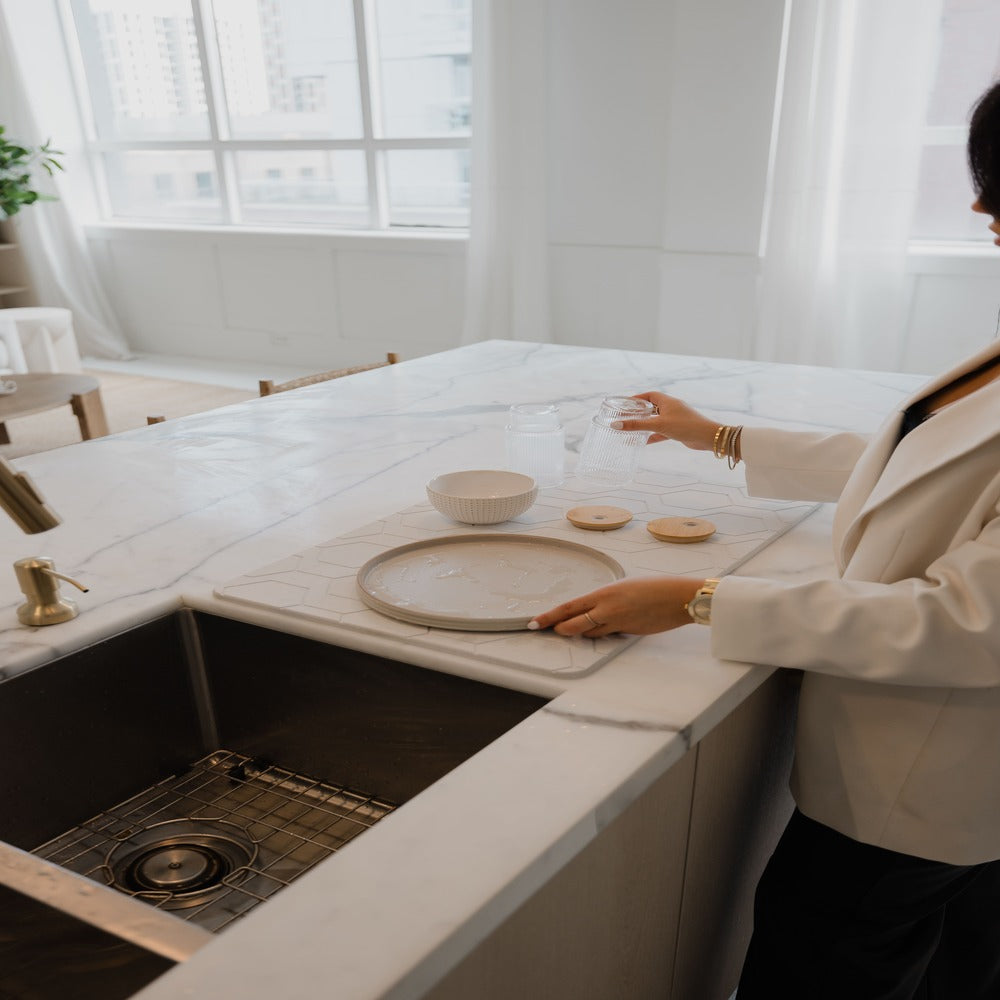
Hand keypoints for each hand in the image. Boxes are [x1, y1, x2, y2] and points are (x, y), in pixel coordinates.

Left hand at [528, 576, 705, 636]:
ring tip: (574, 629)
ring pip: (589, 633)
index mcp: (604, 593)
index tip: (535, 622)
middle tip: (546, 631)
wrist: (680, 597)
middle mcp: (607, 609)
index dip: (549, 616)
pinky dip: (601, 634)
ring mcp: (618, 623)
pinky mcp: (629, 633)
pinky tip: (603, 630)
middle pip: (572, 624)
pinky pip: (608, 636)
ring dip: (580, 632)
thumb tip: (597, 610)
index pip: (569, 607)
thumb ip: (608, 599)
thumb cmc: (657, 587)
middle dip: (558, 628)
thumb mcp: (626, 587)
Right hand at [616, 392, 717, 449]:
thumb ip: (637, 425)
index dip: (637, 398)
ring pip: (657, 420)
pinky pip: (662, 431)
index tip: (626, 403)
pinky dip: (653, 435)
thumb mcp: (658, 424)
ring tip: (633, 428)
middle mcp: (672, 408)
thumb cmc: (685, 426)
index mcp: (667, 401)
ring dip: (646, 424)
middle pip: (652, 407)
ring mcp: (675, 419)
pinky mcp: (678, 430)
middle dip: (640, 411)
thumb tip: (616, 425)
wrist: (707, 437)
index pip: (649, 395)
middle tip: (627, 416)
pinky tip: (645, 442)